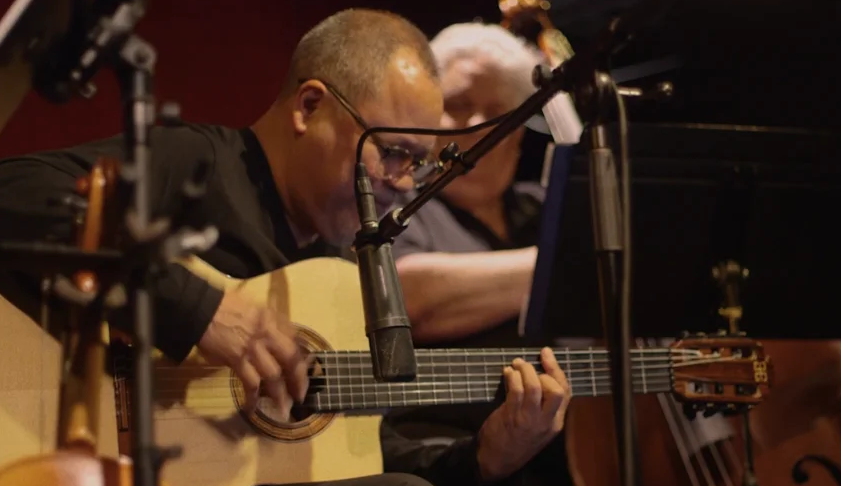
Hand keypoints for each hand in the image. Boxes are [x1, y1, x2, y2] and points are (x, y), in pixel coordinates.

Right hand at [196, 290, 308, 413]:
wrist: (203, 309)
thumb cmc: (227, 307)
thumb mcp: (256, 309)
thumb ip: (270, 324)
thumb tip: (280, 343)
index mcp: (274, 320)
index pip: (295, 341)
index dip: (301, 358)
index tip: (303, 371)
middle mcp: (268, 334)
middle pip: (291, 360)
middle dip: (298, 380)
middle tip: (300, 395)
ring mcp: (254, 349)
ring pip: (273, 376)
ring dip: (280, 395)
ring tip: (283, 410)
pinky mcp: (237, 360)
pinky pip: (250, 383)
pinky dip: (252, 397)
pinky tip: (253, 408)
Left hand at [476, 347, 570, 480]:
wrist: (498, 460)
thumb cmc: (517, 439)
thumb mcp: (538, 426)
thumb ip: (543, 404)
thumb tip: (538, 372)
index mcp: (556, 422)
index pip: (565, 392)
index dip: (556, 369)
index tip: (546, 354)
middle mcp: (546, 421)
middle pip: (555, 390)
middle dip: (542, 371)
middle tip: (528, 365)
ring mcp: (529, 420)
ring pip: (535, 387)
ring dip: (525, 370)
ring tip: (516, 365)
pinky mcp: (511, 417)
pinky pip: (516, 391)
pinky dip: (512, 376)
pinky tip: (507, 373)